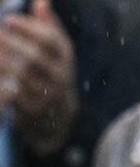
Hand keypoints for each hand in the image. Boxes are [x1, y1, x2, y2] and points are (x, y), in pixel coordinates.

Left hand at [0, 0, 77, 155]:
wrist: (59, 115)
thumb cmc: (50, 71)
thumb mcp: (56, 50)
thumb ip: (47, 25)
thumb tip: (41, 1)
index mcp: (65, 57)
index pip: (50, 40)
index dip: (28, 28)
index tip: (7, 20)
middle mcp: (61, 76)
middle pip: (34, 57)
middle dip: (10, 44)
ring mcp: (49, 95)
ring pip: (22, 76)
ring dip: (3, 63)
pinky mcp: (35, 110)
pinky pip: (15, 94)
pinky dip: (3, 84)